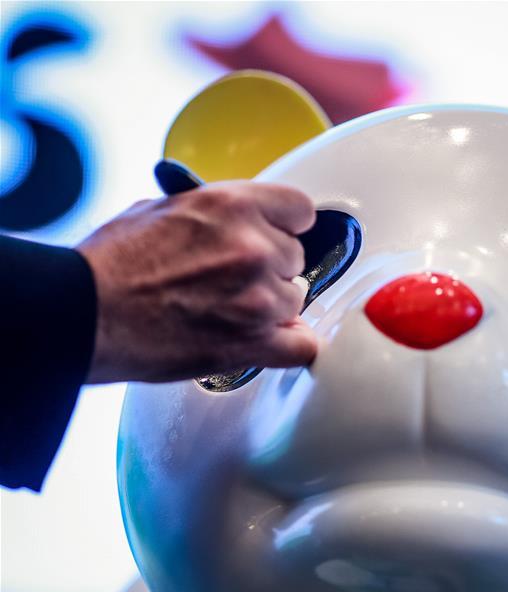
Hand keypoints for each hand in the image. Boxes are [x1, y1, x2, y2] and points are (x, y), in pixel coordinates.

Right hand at [77, 182, 316, 382]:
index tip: (279, 235)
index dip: (287, 225)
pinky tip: (272, 340)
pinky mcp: (251, 342)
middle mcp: (252, 248)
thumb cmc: (110, 265)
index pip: (300, 209)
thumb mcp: (164, 208)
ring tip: (230, 309)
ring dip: (270, 307)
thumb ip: (216, 213)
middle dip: (270, 268)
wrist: (83, 314)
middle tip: (235, 278)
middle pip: (296, 258)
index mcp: (233, 206)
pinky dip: (290, 346)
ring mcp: (257, 297)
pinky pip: (301, 346)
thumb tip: (238, 219)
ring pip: (294, 301)